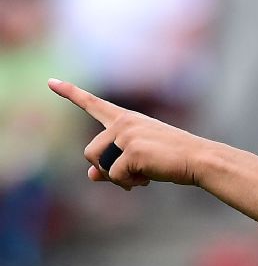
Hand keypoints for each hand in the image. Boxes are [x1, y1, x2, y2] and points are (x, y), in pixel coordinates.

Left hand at [47, 78, 204, 189]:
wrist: (200, 160)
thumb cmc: (175, 160)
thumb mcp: (141, 159)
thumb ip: (113, 164)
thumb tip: (90, 176)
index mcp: (126, 119)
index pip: (93, 103)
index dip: (70, 93)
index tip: (50, 82)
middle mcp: (122, 123)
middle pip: (91, 152)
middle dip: (106, 170)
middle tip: (131, 179)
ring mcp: (126, 135)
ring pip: (100, 164)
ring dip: (118, 177)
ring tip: (142, 178)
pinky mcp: (132, 151)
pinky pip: (117, 175)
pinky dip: (131, 183)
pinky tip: (149, 179)